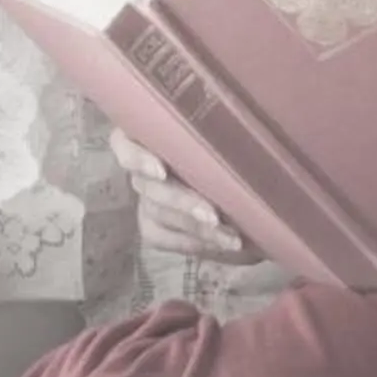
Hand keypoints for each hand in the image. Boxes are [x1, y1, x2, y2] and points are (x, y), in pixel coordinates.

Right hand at [110, 127, 262, 263]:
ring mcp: (146, 198)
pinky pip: (162, 238)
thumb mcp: (238, 140)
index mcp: (156, 132)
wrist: (253, 188)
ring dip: (195, 227)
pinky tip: (222, 245)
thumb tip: (251, 131)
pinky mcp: (152, 226)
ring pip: (158, 213)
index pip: (124, 142)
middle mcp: (143, 166)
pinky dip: (193, 242)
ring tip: (231, 236)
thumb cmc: (242, 151)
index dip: (136, 158)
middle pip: (148, 186)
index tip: (161, 172)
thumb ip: (232, 132)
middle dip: (182, 202)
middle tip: (213, 215)